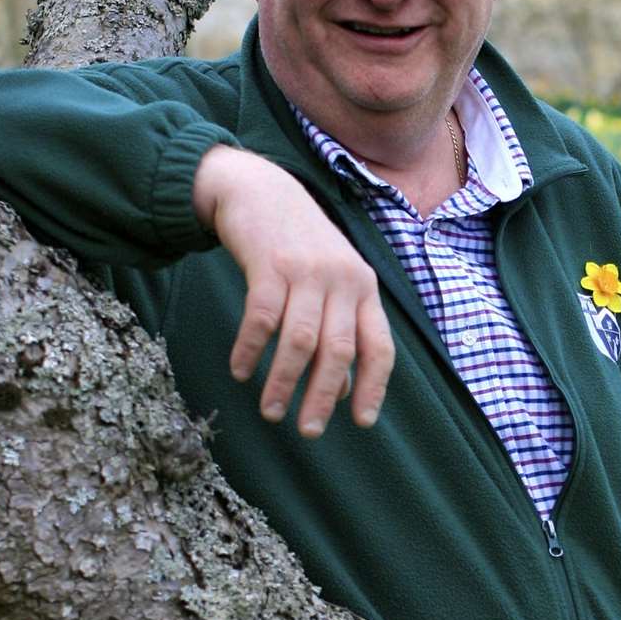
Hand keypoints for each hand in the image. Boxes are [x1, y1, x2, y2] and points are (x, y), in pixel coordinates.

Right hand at [193, 146, 393, 435]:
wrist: (260, 189)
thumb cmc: (298, 245)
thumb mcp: (331, 282)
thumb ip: (341, 329)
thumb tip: (344, 391)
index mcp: (365, 288)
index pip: (379, 346)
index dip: (373, 386)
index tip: (361, 422)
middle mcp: (343, 280)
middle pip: (338, 351)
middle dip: (323, 397)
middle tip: (308, 431)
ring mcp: (307, 271)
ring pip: (300, 341)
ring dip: (283, 382)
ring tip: (270, 412)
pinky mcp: (270, 264)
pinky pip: (262, 319)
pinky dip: (251, 350)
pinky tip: (241, 371)